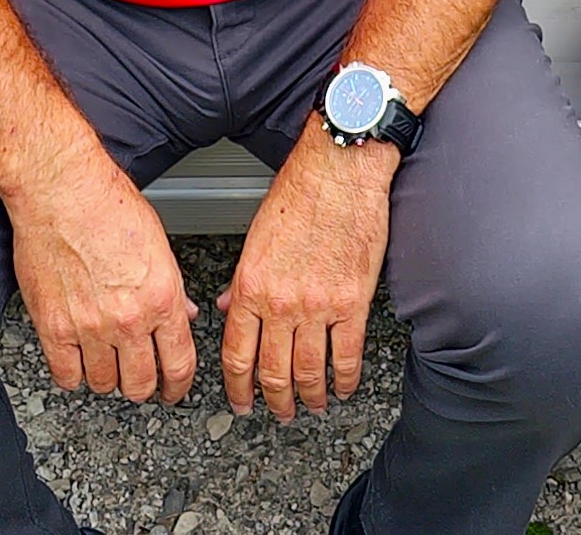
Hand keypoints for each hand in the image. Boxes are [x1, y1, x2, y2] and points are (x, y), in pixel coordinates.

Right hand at [7, 149, 197, 404]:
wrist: (62, 191)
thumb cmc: (110, 205)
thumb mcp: (159, 244)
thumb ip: (171, 288)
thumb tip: (182, 315)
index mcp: (161, 296)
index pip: (179, 363)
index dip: (178, 386)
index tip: (174, 391)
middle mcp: (128, 318)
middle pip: (141, 384)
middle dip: (145, 387)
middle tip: (141, 380)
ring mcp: (89, 327)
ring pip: (104, 385)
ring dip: (109, 380)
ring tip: (109, 365)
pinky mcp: (53, 328)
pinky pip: (66, 376)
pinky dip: (74, 376)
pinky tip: (79, 363)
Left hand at [217, 130, 395, 420]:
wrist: (341, 168)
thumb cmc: (299, 191)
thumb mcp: (256, 236)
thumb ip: (242, 280)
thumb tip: (228, 309)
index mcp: (251, 286)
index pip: (236, 354)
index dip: (237, 388)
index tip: (242, 403)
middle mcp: (280, 302)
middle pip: (272, 371)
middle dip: (273, 401)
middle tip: (279, 413)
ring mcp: (317, 305)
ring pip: (308, 371)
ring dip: (309, 397)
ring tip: (312, 406)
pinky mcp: (353, 300)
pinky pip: (347, 354)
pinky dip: (345, 379)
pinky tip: (344, 386)